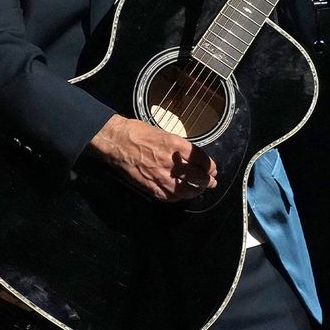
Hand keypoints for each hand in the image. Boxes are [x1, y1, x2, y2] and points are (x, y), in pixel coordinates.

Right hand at [88, 114, 217, 201]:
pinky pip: (169, 196)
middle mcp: (171, 162)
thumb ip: (179, 147)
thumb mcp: (165, 133)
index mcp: (176, 145)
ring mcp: (161, 176)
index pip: (202, 160)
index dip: (210, 166)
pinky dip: (178, 196)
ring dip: (196, 191)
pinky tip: (181, 194)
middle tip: (212, 182)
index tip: (213, 168)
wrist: (117, 141)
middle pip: (198, 177)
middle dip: (208, 181)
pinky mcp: (151, 186)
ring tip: (200, 190)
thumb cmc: (138, 133)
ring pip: (186, 190)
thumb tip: (193, 158)